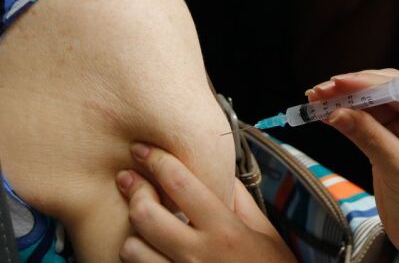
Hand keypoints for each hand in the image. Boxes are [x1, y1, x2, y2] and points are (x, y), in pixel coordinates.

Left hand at [116, 143, 294, 262]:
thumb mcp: (266, 234)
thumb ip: (242, 202)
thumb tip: (223, 174)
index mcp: (225, 230)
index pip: (180, 185)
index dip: (156, 160)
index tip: (143, 149)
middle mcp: (198, 254)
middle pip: (145, 214)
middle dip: (133, 191)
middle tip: (130, 180)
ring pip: (131, 249)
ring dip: (133, 233)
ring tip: (141, 226)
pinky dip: (138, 259)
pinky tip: (148, 251)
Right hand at [308, 69, 398, 262]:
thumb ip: (369, 136)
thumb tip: (337, 111)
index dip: (368, 85)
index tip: (338, 83)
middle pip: (389, 90)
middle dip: (354, 89)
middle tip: (321, 90)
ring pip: (376, 102)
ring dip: (346, 100)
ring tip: (316, 99)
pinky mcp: (397, 138)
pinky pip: (370, 120)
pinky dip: (348, 116)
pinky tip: (327, 112)